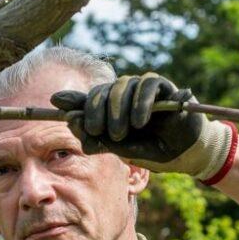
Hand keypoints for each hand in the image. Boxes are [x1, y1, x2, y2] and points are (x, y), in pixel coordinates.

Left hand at [50, 72, 234, 181]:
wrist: (184, 154)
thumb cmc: (152, 151)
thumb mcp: (121, 150)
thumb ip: (98, 138)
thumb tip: (71, 123)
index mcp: (112, 110)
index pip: (89, 99)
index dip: (72, 99)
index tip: (54, 101)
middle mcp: (124, 95)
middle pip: (101, 91)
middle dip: (95, 110)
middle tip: (96, 130)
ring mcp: (142, 89)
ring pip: (121, 86)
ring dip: (118, 110)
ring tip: (123, 132)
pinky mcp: (162, 86)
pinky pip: (146, 85)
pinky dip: (140, 103)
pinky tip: (139, 121)